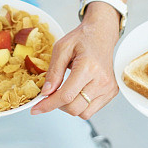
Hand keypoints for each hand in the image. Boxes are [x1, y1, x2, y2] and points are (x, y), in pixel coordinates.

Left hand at [30, 3, 119, 118]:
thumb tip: (46, 93)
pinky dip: (81, 105)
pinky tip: (78, 91)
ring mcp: (109, 87)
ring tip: (67, 91)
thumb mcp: (61, 48)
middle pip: (74, 108)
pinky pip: (92, 110)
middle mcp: (102, 79)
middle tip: (52, 94)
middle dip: (58, 105)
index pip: (66, 96)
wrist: (102, 33)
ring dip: (70, 107)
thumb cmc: (82, 38)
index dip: (48, 105)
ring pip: (83, 113)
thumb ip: (53, 72)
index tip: (36, 109)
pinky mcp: (112, 92)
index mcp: (89, 67)